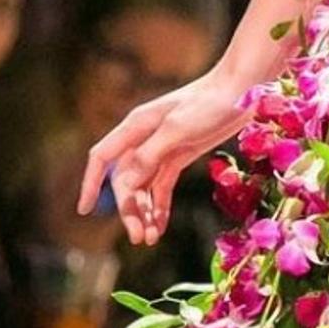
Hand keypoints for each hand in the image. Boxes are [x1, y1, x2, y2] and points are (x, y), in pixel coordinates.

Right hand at [77, 63, 250, 247]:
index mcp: (135, 127)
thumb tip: (126, 181)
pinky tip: (160, 226)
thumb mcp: (177, 129)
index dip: (90, 184)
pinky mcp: (180, 156)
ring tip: (151, 238)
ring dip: (145, 212)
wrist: (242, 89)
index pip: (102, 158)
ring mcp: (161, 149)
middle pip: (125, 181)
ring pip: (144, 187)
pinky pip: (162, 185)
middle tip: (139, 236)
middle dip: (129, 209)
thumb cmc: (208, 103)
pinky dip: (160, 206)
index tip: (85, 210)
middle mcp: (143, 139)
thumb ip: (150, 154)